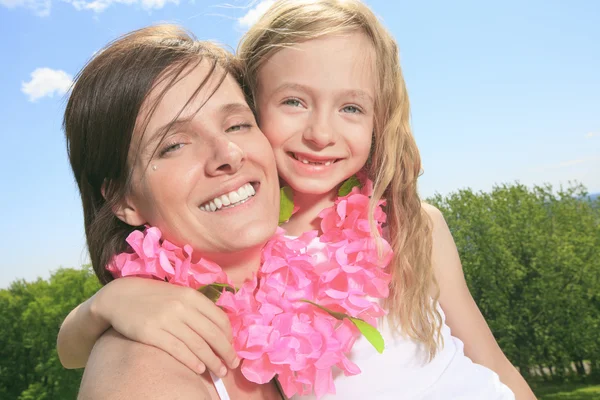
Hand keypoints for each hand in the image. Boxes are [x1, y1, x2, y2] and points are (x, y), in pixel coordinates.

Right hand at [93, 277, 238, 376]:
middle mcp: (182, 307)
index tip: (232, 347)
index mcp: (191, 296)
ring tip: (220, 372)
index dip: (229, 336)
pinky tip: (200, 369)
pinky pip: (178, 350)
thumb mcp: (178, 294)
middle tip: (233, 364)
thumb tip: (219, 329)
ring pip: (198, 345)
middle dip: (226, 352)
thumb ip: (197, 308)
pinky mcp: (152, 333)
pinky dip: (192, 361)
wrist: (120, 296)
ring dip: (213, 361)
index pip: (219, 318)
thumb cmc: (153, 297)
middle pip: (212, 334)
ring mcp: (167, 320)